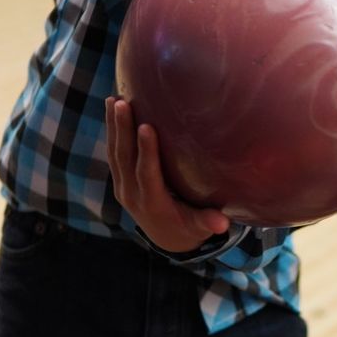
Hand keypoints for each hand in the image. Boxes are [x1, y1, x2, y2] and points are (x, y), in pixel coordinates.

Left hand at [105, 96, 229, 252]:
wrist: (165, 238)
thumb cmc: (188, 227)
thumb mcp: (198, 227)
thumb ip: (207, 222)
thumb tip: (223, 223)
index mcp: (152, 203)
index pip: (146, 173)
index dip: (146, 151)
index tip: (147, 127)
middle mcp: (132, 194)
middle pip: (124, 159)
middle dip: (123, 130)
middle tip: (122, 102)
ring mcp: (122, 186)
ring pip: (115, 153)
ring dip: (113, 126)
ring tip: (113, 98)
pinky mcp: (120, 179)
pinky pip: (114, 153)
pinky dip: (113, 131)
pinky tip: (113, 109)